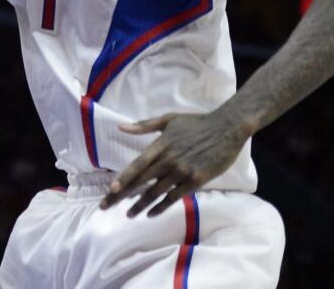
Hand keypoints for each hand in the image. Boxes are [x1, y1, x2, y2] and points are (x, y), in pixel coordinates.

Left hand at [100, 111, 249, 217]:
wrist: (226, 128)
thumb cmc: (196, 123)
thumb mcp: (168, 120)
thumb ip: (144, 126)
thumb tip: (120, 127)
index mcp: (160, 145)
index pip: (137, 165)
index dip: (123, 178)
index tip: (110, 189)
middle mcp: (168, 160)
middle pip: (142, 181)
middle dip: (122, 195)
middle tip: (106, 205)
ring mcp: (182, 171)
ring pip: (156, 192)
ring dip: (140, 205)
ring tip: (128, 214)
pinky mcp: (196, 180)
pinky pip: (174, 197)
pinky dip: (161, 207)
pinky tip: (150, 214)